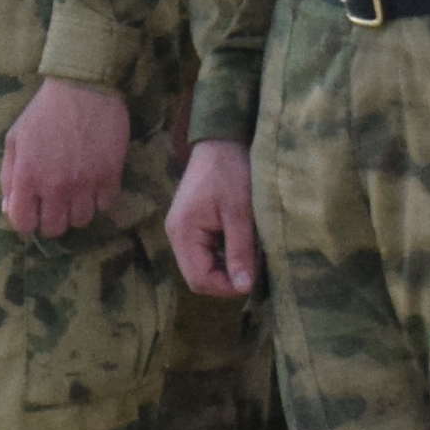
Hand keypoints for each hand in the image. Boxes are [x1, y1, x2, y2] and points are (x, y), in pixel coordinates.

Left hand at [0, 77, 132, 241]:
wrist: (83, 88)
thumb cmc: (44, 112)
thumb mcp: (14, 139)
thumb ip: (8, 176)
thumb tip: (9, 208)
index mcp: (27, 177)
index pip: (23, 224)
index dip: (26, 221)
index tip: (32, 210)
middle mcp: (55, 186)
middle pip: (54, 229)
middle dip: (51, 219)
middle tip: (54, 203)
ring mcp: (85, 184)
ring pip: (82, 221)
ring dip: (76, 210)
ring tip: (75, 191)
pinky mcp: (110, 177)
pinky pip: (105, 206)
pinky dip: (99, 199)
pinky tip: (93, 182)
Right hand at [169, 137, 263, 298]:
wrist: (220, 141)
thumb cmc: (230, 172)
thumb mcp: (240, 212)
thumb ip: (240, 250)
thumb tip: (243, 287)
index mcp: (183, 232)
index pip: (199, 279)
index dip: (226, 287)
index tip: (253, 278)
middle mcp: (175, 235)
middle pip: (198, 277)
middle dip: (227, 278)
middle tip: (253, 266)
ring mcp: (181, 231)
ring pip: (202, 266)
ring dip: (226, 267)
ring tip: (249, 253)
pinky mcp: (190, 226)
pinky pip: (205, 253)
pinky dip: (224, 255)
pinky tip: (241, 243)